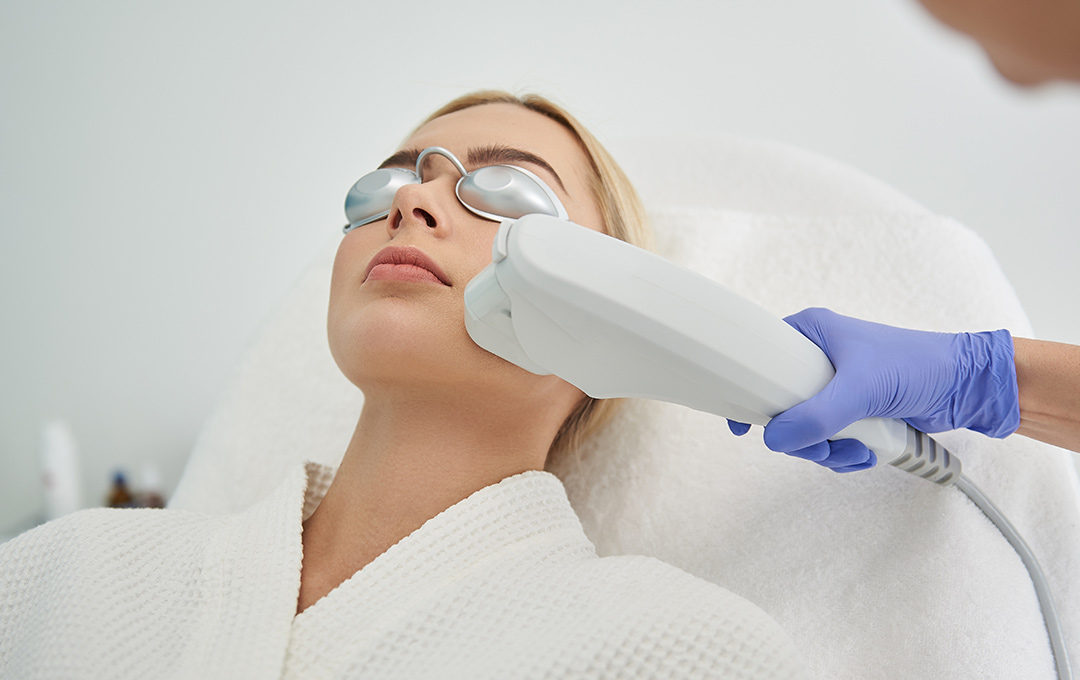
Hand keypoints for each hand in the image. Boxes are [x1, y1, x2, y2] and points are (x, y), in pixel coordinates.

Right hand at [728, 308, 1019, 471]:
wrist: (966, 386)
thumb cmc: (918, 365)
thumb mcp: (860, 387)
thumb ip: (816, 415)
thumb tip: (775, 439)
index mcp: (810, 334)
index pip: (760, 359)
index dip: (748, 393)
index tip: (742, 426)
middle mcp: (817, 359)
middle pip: (781, 406)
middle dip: (800, 436)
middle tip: (820, 447)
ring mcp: (834, 388)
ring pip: (805, 429)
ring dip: (826, 450)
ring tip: (854, 451)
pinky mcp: (852, 412)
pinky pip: (829, 440)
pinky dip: (844, 454)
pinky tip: (867, 452)